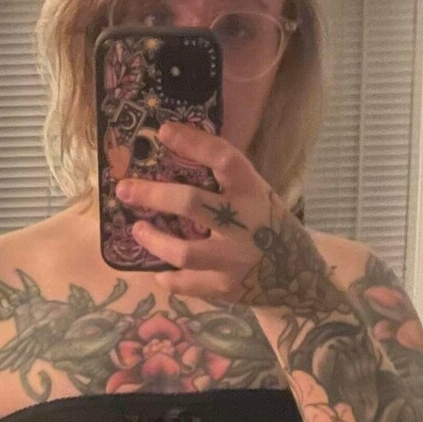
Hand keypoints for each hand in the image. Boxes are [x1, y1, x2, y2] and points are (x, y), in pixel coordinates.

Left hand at [116, 119, 306, 305]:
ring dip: (154, 240)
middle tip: (124, 190)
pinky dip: (169, 277)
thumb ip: (226, 184)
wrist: (298, 276)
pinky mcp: (226, 288)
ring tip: (137, 230)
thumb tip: (173, 159)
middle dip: (153, 195)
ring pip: (184, 252)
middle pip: (191, 204)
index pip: (223, 159)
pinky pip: (187, 284)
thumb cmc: (267, 225)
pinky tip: (159, 271)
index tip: (164, 132)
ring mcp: (234, 260)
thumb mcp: (257, 196)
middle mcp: (244, 224)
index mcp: (254, 192)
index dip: (194, 143)